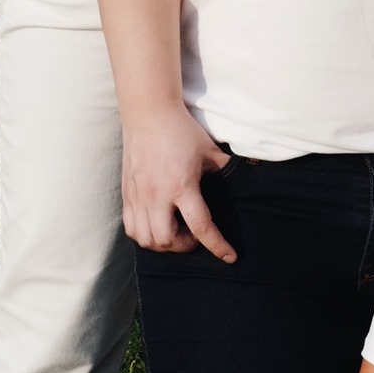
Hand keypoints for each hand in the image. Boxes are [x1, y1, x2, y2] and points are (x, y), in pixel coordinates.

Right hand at [122, 107, 236, 260]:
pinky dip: (145, 236)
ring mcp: (138, 196)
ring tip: (176, 233)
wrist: (149, 115)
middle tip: (195, 237)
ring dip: (163, 244)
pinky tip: (157, 226)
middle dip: (185, 247)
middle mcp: (157, 195)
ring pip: (146, 239)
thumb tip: (246, 181)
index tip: (229, 257)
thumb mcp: (211, 151)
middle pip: (167, 241)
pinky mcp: (126, 194)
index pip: (200, 226)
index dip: (216, 245)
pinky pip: (131, 228)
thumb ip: (225, 171)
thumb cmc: (182, 131)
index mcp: (182, 186)